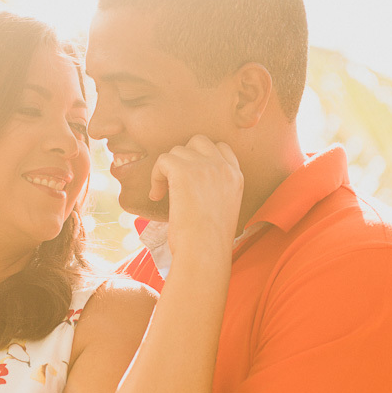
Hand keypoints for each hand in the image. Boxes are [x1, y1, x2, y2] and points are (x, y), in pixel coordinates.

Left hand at [149, 135, 243, 262]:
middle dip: (183, 157)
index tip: (190, 178)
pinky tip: (156, 196)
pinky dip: (155, 177)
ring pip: (177, 151)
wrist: (204, 251)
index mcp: (236, 176)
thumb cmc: (209, 242)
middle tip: (175, 181)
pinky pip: (163, 160)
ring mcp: (204, 166)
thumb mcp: (222, 209)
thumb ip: (214, 189)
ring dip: (167, 170)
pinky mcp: (183, 170)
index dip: (201, 158)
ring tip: (164, 193)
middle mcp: (223, 167)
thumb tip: (190, 185)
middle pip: (199, 141)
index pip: (221, 148)